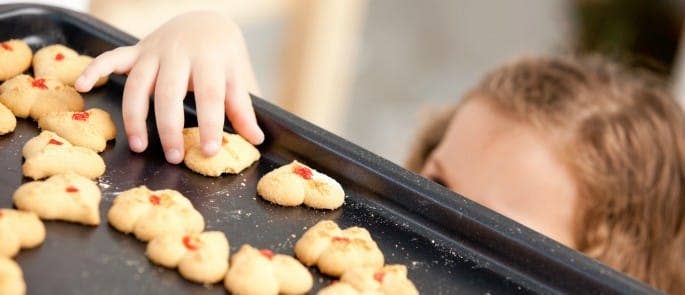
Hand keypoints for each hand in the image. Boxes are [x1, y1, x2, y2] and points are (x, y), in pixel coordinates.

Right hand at [75, 11, 263, 163]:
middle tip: (175, 157)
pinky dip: (94, 67)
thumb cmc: (224, 57)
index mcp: (211, 59)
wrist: (206, 20)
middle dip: (170, 127)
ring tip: (139, 145)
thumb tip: (257, 139)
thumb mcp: (238, 77)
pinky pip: (112, 57)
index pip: (211, 94)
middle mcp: (180, 54)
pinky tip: (83, 85)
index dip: (211, 123)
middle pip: (170, 92)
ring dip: (135, 115)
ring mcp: (154, 51)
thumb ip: (243, 108)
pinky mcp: (136, 50)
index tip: (211, 151)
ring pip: (138, 83)